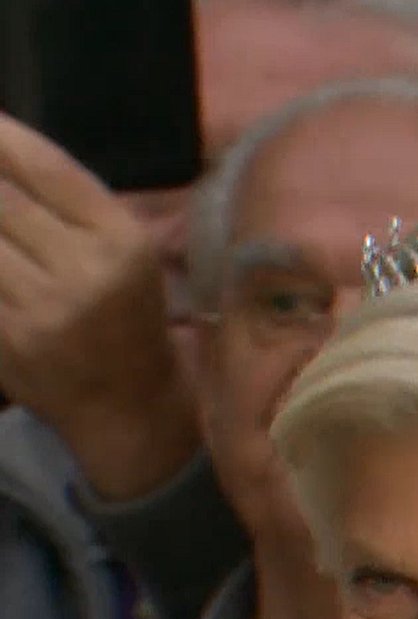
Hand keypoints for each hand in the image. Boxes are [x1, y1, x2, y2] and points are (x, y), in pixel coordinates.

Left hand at [0, 112, 199, 499]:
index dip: (3, 136)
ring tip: (2, 239)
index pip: (48, 168)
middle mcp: (88, 271)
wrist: (128, 406)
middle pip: (3, 200)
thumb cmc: (126, 317)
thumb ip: (72, 204)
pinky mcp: (12, 336)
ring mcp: (45, 307)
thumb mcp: (124, 253)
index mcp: (123, 242)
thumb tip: (2, 149)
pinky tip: (1, 266)